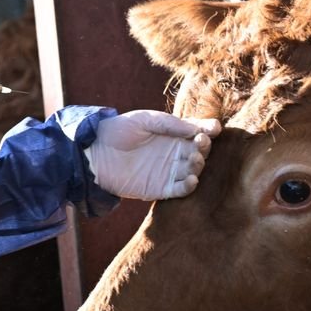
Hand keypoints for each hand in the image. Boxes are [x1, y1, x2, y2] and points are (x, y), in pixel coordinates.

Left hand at [86, 110, 221, 199]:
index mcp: (172, 134)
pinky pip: (180, 190)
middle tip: (201, 143)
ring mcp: (168, 171)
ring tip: (194, 159)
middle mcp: (174, 153)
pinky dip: (189, 187)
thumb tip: (198, 129)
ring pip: (193, 170)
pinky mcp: (160, 189)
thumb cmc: (119, 131)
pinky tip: (192, 180)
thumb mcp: (145, 120)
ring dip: (198, 166)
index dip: (208, 130)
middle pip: (199, 151)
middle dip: (204, 148)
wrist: (95, 153)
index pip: (197, 132)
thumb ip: (171, 124)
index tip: (215, 129)